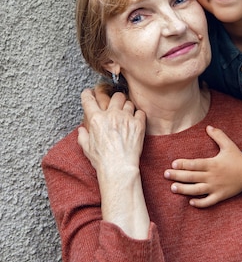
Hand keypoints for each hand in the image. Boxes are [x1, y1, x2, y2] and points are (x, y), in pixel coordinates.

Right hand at [78, 89, 149, 238]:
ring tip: (126, 116)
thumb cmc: (102, 160)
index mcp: (96, 119)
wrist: (119, 168)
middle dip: (114, 99)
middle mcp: (111, 115)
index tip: (89, 93)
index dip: (88, 94)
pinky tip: (135, 122)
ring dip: (127, 108)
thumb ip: (83, 136)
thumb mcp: (86, 148)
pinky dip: (138, 116)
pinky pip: (140, 112)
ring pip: (128, 102)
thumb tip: (82, 130)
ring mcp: (126, 118)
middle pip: (115, 96)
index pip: (89, 100)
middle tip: (115, 105)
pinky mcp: (138, 124)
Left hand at [164, 125, 241, 207]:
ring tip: (173, 188)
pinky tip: (190, 202)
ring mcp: (216, 187)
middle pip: (192, 177)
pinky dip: (200, 203)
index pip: (194, 164)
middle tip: (166, 175)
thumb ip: (218, 135)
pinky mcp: (220, 196)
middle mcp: (212, 176)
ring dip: (184, 190)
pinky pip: (208, 202)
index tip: (173, 164)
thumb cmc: (238, 158)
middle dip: (177, 176)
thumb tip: (208, 126)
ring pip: (197, 190)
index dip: (183, 164)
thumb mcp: (228, 145)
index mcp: (213, 163)